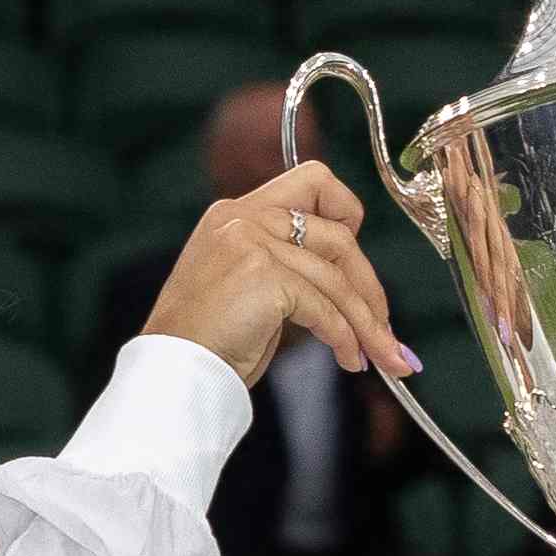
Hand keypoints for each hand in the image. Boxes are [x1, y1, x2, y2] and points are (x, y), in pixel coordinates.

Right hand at [144, 159, 406, 382]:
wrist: (170, 374)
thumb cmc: (204, 343)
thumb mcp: (245, 288)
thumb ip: (288, 268)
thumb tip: (354, 289)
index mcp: (235, 213)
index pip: (314, 181)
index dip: (347, 215)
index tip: (357, 263)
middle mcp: (242, 217)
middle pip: (338, 236)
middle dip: (370, 287)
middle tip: (385, 330)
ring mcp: (252, 242)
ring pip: (337, 277)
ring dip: (366, 322)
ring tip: (379, 356)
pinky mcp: (263, 275)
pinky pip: (324, 306)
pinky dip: (344, 337)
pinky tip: (349, 359)